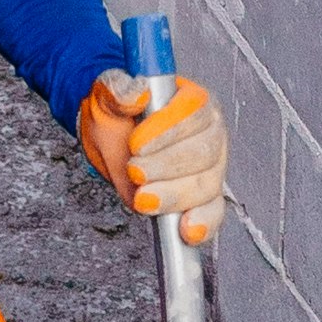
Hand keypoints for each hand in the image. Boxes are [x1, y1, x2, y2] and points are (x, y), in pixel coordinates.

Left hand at [80, 68, 227, 247]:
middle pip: (204, 152)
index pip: (193, 112)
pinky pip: (213, 211)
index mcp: (194, 101)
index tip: (136, 143)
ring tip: (144, 199)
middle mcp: (210, 133)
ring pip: (206, 184)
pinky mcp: (205, 197)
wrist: (112, 140)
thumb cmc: (117, 115)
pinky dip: (202, 222)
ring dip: (174, 195)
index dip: (167, 129)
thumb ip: (119, 91)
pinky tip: (186, 230)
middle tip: (135, 171)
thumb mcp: (109, 96)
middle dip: (167, 166)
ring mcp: (211, 167)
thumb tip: (136, 91)